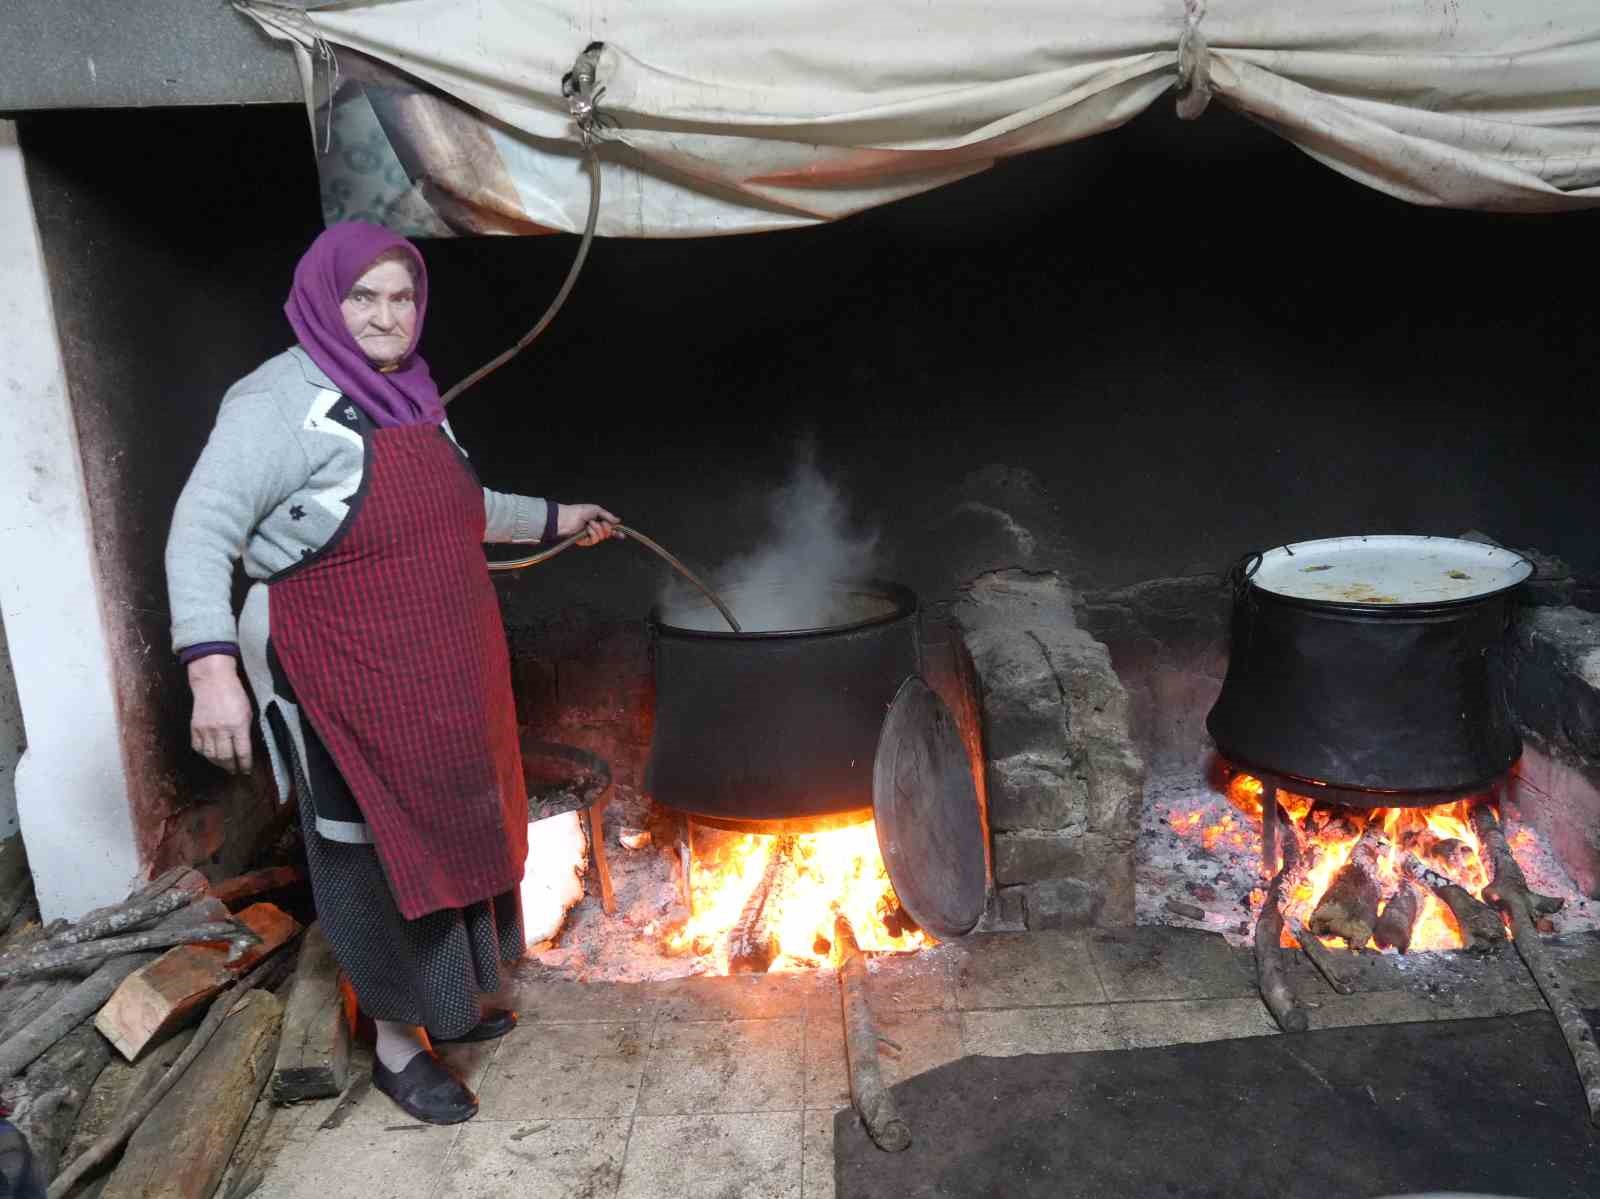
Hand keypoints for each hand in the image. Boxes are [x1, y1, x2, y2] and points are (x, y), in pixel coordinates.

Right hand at [188, 655, 253, 774]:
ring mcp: (206, 730)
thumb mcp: (247, 712)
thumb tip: (244, 749)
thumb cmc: (234, 694)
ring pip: (211, 756)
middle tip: (235, 771)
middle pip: (225, 757)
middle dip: (231, 767)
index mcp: (238, 725)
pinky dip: (205, 754)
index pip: (243, 752)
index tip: (246, 770)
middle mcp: (221, 730)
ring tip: (224, 765)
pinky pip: (198, 747)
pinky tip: (211, 755)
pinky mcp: (195, 728)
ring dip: (218, 764)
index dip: (245, 764)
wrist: (213, 681)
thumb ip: (245, 731)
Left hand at [556, 502, 621, 547]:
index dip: (616, 532)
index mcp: (598, 521)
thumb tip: (618, 520)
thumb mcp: (597, 510)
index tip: (622, 535)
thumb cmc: (579, 511)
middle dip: (606, 527)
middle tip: (601, 522)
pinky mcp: (585, 541)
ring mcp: (590, 536)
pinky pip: (594, 540)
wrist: (567, 518)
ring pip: (602, 537)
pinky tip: (586, 529)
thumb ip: (608, 516)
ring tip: (589, 523)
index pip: (610, 528)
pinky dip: (592, 533)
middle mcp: (595, 529)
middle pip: (608, 533)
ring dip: (597, 529)